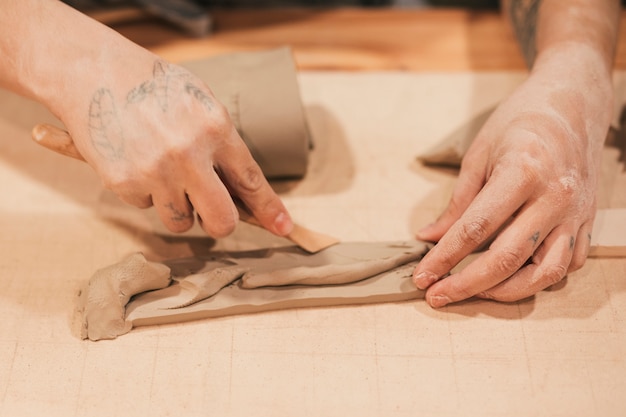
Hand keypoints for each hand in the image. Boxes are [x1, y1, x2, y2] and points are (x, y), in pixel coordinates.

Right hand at [54, 58, 292, 237]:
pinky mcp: (123, 183)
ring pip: (181, 221)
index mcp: (214, 129)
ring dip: (178, 207)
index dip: (269, 208)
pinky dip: (145, 193)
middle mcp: (188, 155)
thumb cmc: (152, 86)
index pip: (250, 180)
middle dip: (222, 224)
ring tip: (164, 174)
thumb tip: (241, 188)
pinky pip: (145, 207)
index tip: (283, 226)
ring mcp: (154, 172)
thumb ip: (222, 144)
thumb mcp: (199, 102)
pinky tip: (136, 162)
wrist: (92, 72)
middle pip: (221, 220)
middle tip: (213, 213)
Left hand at [412, 63, 612, 306]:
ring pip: (544, 274)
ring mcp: (575, 214)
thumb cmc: (521, 121)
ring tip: (473, 294)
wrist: (575, 103)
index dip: (445, 257)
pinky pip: (567, 265)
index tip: (422, 276)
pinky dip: (538, 279)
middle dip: (467, 285)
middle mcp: (554, 198)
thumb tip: (430, 237)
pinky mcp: (588, 223)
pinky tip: (512, 279)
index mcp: (523, 173)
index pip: (476, 229)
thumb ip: (457, 201)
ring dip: (504, 292)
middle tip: (437, 296)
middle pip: (508, 258)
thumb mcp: (480, 152)